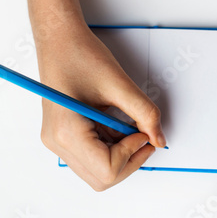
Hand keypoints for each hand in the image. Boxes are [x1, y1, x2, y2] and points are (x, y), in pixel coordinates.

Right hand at [38, 25, 165, 190]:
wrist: (58, 39)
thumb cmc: (80, 54)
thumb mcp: (119, 84)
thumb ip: (144, 114)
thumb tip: (159, 139)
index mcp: (66, 132)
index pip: (107, 170)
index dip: (132, 155)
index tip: (143, 134)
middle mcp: (57, 142)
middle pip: (102, 178)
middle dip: (129, 161)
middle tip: (143, 136)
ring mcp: (57, 141)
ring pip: (97, 171)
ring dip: (120, 155)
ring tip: (127, 126)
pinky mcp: (62, 136)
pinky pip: (91, 156)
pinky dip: (110, 147)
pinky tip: (115, 124)